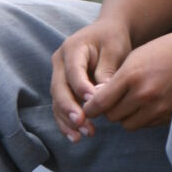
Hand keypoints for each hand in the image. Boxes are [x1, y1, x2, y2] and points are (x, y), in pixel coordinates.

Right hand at [51, 17, 131, 141]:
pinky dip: (67, 123)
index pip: (73, 70)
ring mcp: (59, 76)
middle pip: (60, 88)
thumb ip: (106, 71)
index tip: (92, 101)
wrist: (108, 34)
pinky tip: (76, 137)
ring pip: (58, 101)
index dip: (81, 87)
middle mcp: (60, 62)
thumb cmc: (113, 40)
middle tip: (82, 122)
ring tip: (84, 134)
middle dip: (69, 108)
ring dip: (68, 120)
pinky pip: (61, 108)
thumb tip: (100, 96)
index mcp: (72, 48)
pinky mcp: (64, 89)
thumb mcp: (114, 49)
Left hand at [83, 29, 171, 130]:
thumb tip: (96, 100)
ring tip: (130, 101)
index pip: (100, 102)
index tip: (87, 107)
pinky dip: (141, 117)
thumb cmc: (163, 50)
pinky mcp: (169, 115)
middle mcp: (144, 94)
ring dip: (125, 116)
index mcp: (132, 76)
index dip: (90, 107)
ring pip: (128, 124)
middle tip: (112, 100)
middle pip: (112, 116)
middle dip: (109, 110)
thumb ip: (115, 79)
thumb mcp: (135, 57)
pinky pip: (145, 124)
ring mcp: (158, 107)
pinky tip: (147, 103)